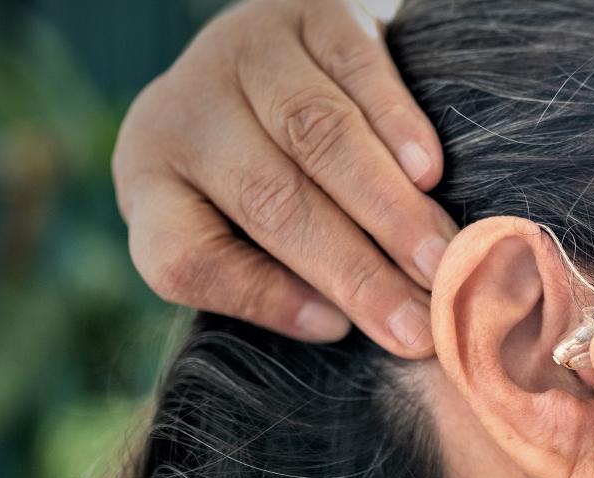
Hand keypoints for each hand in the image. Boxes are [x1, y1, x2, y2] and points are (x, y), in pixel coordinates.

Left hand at [113, 0, 452, 356]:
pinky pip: (357, 70)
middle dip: (355, 270)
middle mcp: (186, 114)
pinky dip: (398, 125)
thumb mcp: (239, 222)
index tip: (336, 330)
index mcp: (152, 182)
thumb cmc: (271, 166)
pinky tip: (429, 174)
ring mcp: (244, 53)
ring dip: (389, 208)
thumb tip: (353, 327)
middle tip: (419, 325)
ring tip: (441, 261)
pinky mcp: (309, 12)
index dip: (260, 298)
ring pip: (317, 136)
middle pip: (269, 200)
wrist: (283, 51)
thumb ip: (278, 276)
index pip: (183, 257)